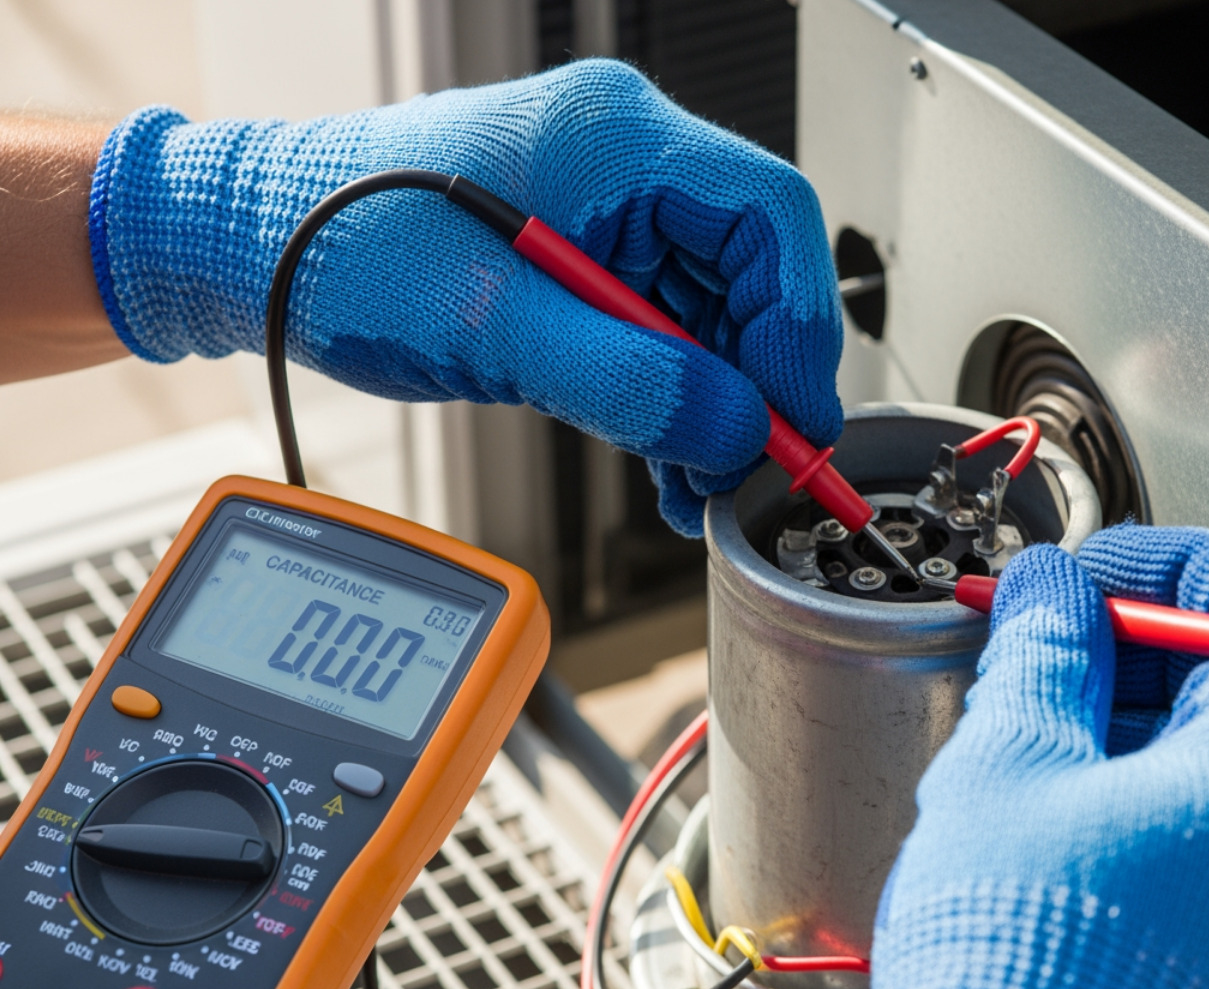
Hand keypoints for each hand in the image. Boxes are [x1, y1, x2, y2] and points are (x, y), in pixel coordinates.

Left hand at [89, 59, 842, 534]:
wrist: (257, 253)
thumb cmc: (347, 254)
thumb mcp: (499, 330)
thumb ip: (632, 384)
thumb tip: (740, 431)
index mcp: (616, 139)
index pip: (770, 216)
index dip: (798, 326)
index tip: (793, 417)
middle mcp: (626, 163)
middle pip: (754, 270)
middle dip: (757, 379)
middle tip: (748, 464)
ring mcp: (609, 212)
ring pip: (715, 312)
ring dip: (716, 403)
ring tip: (698, 478)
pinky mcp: (587, 262)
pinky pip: (664, 331)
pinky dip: (674, 398)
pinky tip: (668, 458)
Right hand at [871, 526, 1208, 988]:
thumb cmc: (1028, 980)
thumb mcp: (1010, 770)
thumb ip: (1042, 650)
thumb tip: (1051, 591)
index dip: (1157, 557)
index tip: (1081, 578)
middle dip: (1137, 646)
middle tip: (1041, 656)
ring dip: (1146, 726)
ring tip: (1041, 750)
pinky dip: (1171, 804)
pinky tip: (1078, 824)